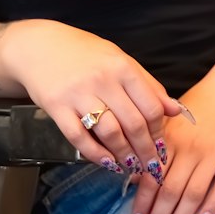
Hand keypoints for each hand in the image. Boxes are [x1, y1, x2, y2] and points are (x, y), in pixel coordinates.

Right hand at [4, 19, 183, 176]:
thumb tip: (175, 110)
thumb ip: (148, 85)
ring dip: (124, 155)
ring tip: (132, 167)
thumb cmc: (84, 54)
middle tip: (152, 167)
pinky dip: (96, 154)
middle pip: (134, 124)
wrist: (39, 46)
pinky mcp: (56, 107)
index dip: (160, 133)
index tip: (162, 147)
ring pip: (110, 133)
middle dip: (146, 151)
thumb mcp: (120, 60)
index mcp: (122, 67)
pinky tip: (107, 162)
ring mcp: (78, 94)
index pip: (151, 107)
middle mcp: (102, 80)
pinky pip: (79, 137)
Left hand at [129, 77, 214, 213]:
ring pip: (193, 195)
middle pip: (169, 192)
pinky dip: (211, 208)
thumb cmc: (200, 106)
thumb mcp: (171, 121)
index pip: (150, 178)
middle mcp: (189, 148)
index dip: (141, 205)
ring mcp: (213, 153)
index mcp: (169, 139)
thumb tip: (134, 178)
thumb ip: (155, 147)